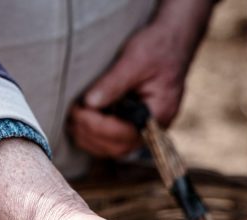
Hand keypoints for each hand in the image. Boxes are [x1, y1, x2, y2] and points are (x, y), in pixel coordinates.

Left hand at [67, 0, 213, 156]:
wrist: (174, 43)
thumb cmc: (158, 48)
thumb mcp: (135, 60)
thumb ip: (114, 83)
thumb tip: (89, 104)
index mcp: (159, 114)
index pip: (125, 133)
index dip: (98, 126)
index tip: (78, 110)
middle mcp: (155, 128)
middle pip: (118, 147)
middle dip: (90, 134)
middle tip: (72, 114)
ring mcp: (147, 129)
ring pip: (114, 149)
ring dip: (90, 138)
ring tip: (73, 117)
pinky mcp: (137, 124)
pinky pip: (115, 141)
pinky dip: (96, 135)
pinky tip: (83, 120)